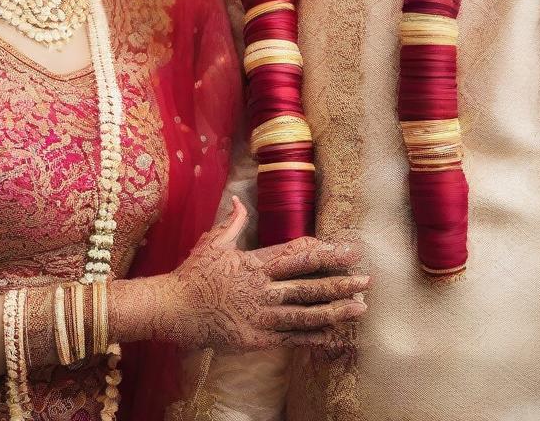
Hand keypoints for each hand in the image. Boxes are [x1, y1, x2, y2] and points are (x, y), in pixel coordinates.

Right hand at [134, 197, 368, 351]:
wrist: (173, 309)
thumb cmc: (193, 274)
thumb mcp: (213, 243)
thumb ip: (233, 222)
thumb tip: (241, 201)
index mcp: (256, 264)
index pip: (298, 256)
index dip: (325, 252)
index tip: (347, 250)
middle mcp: (263, 290)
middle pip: (308, 285)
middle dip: (340, 282)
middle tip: (366, 280)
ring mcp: (261, 316)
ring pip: (305, 314)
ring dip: (335, 311)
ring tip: (360, 308)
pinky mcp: (257, 338)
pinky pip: (291, 338)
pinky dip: (314, 338)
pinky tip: (335, 335)